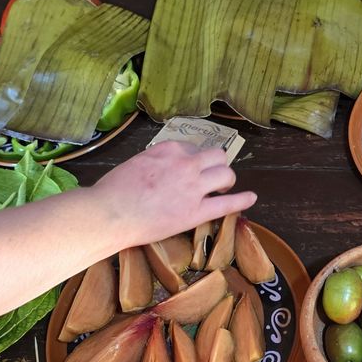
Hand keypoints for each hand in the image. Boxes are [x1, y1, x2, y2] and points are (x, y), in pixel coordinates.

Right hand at [91, 143, 255, 247]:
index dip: (193, 159)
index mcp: (168, 149)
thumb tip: (161, 171)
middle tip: (212, 176)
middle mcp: (185, 163)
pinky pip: (227, 203)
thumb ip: (155, 164)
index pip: (192, 148)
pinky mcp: (196, 212)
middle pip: (216, 156)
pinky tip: (251, 198)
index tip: (189, 169)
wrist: (109, 213)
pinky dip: (242, 199)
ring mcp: (193, 187)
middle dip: (216, 165)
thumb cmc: (112, 191)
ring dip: (226, 180)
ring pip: (226, 174)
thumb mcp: (135, 164)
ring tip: (224, 187)